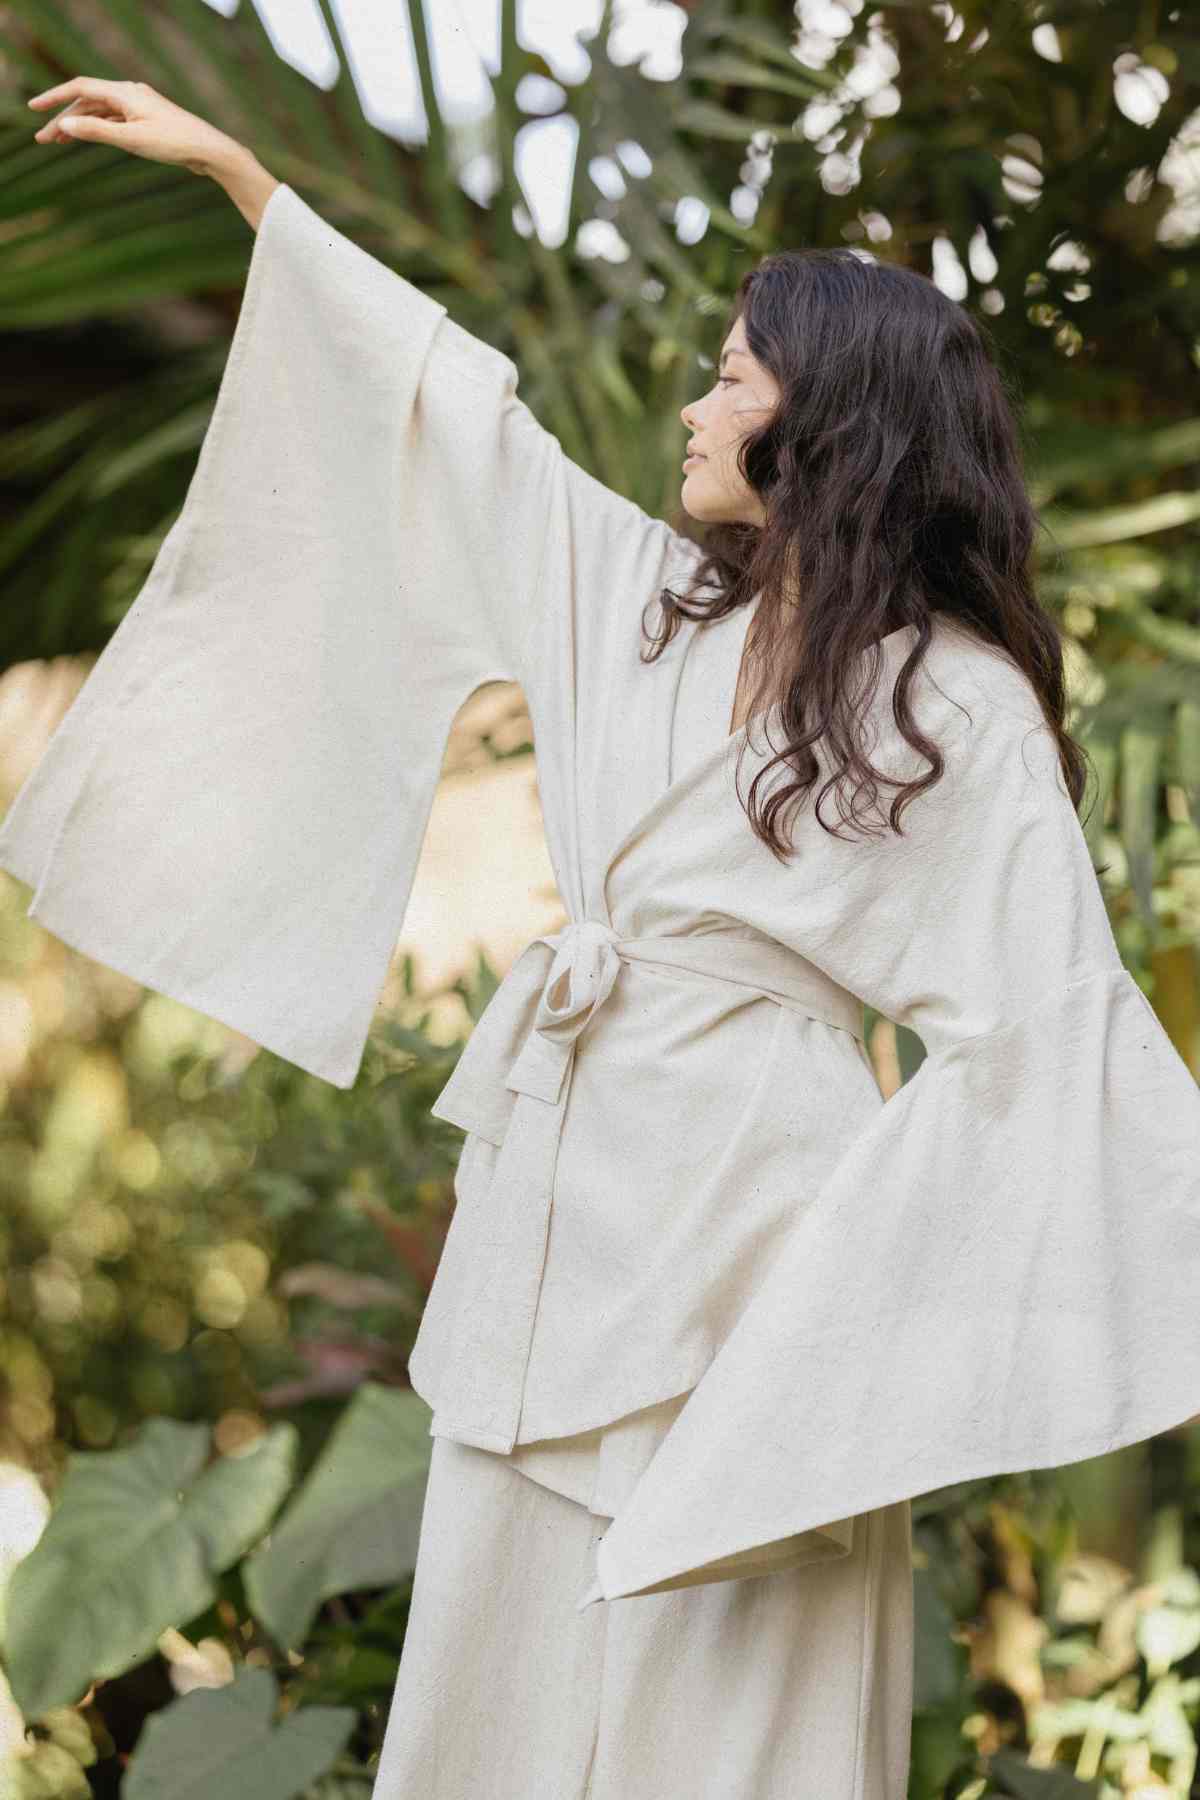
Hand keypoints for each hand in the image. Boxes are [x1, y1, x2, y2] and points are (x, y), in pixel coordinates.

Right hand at [28, 76, 243, 177]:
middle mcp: (130, 94)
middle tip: (44, 139)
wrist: (210, 151)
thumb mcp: (132, 140)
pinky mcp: (147, 120)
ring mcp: (139, 107)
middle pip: (87, 102)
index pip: (80, 88)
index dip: (54, 97)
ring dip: (79, 126)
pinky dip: (98, 129)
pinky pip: (114, 121)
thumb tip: (64, 125)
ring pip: (100, 113)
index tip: (33, 108)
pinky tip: (88, 139)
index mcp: (124, 92)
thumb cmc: (175, 143)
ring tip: (60, 142)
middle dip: (64, 119)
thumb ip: (97, 132)